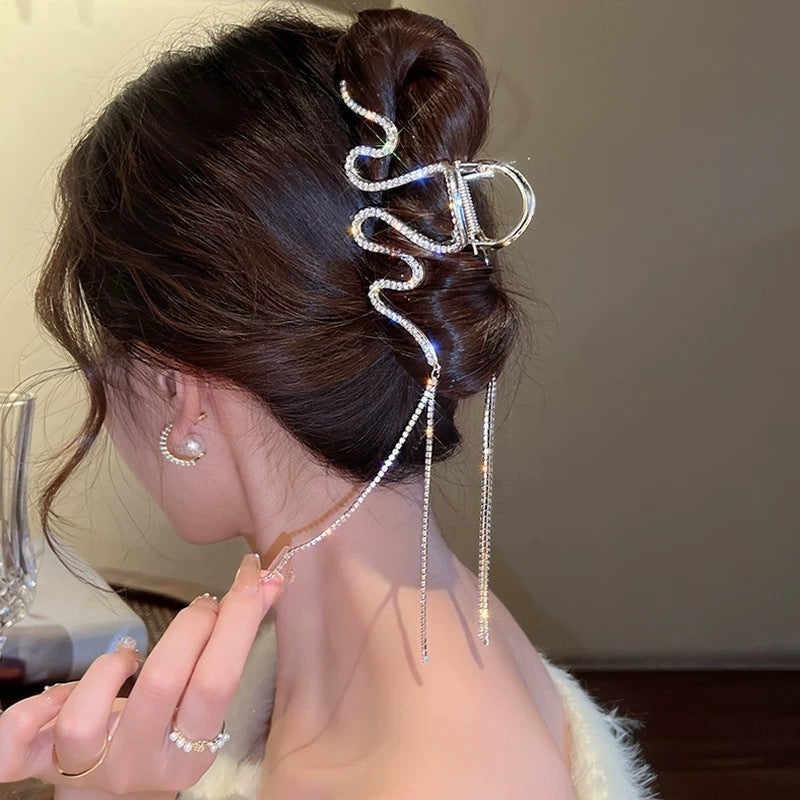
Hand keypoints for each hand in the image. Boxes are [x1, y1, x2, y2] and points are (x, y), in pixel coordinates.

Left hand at [0, 552, 285, 794]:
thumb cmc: (168, 741)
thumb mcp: (202, 714)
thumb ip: (222, 657)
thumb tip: (264, 581)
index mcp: (191, 752)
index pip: (218, 681)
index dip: (239, 619)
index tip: (255, 576)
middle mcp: (141, 764)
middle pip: (160, 684)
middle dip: (190, 624)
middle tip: (204, 605)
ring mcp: (88, 768)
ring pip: (86, 718)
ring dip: (110, 667)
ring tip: (128, 655)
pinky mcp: (42, 766)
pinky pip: (17, 748)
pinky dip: (26, 715)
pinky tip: (51, 694)